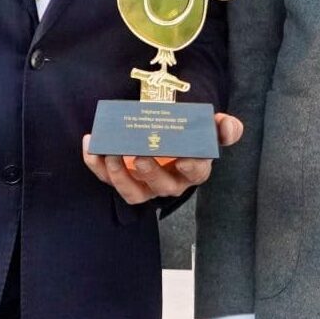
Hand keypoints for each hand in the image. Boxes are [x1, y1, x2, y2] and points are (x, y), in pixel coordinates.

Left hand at [82, 112, 242, 203]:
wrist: (167, 133)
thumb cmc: (189, 133)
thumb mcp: (209, 127)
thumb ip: (223, 127)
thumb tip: (229, 126)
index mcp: (193, 170)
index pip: (196, 172)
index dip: (191, 167)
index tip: (184, 158)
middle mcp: (169, 182)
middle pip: (161, 186)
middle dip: (149, 172)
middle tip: (139, 154)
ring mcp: (144, 184)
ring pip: (132, 192)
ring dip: (118, 175)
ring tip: (110, 153)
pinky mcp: (123, 178)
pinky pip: (108, 177)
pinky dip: (96, 164)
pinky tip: (91, 144)